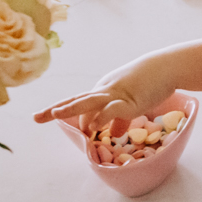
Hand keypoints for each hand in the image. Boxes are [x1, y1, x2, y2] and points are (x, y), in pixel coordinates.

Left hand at [33, 56, 173, 131]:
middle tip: (36, 117)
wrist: (165, 67)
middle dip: (55, 109)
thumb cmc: (149, 83)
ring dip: (71, 108)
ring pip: (89, 101)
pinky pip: (113, 110)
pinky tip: (92, 128)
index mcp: (102, 91)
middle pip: (75, 100)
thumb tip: (113, 133)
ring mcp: (116, 95)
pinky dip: (102, 118)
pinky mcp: (130, 100)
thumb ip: (120, 118)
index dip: (61, 109)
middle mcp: (104, 91)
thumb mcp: (131, 103)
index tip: (42, 117)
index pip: (77, 101)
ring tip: (55, 115)